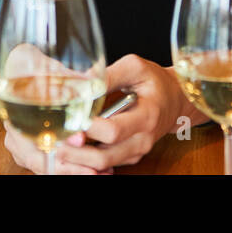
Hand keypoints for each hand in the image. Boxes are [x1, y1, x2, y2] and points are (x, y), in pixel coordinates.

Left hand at [6, 54, 194, 173]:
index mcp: (146, 116)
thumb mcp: (135, 67)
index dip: (89, 128)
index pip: (113, 131)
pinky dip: (87, 161)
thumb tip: (82, 81)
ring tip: (57, 147)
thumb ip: (109, 74)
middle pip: (105, 156)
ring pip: (103, 165)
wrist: (175, 99)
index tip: (71, 119)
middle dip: (77, 152)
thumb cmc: (154, 80)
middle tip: (56, 141)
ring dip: (78, 159)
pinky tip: (71, 150)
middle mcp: (142, 139)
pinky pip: (106, 165)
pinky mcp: (130, 156)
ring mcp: (136, 151)